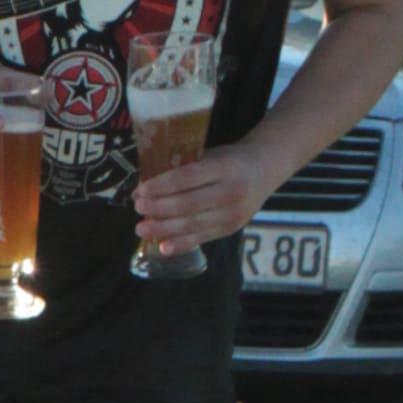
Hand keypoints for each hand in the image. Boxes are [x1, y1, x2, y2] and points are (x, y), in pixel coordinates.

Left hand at [130, 137, 268, 257]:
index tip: (141, 190)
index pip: (187, 178)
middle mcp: (231, 192)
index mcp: (224, 168)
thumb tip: (144, 188)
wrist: (264, 171)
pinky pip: (202, 238)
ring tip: (141, 229)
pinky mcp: (231, 228)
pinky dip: (181, 244)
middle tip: (138, 208)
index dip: (161, 186)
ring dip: (163, 228)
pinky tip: (163, 247)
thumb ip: (184, 169)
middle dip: (158, 208)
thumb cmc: (229, 161)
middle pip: (188, 204)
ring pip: (193, 224)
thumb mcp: (211, 156)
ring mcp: (233, 213)